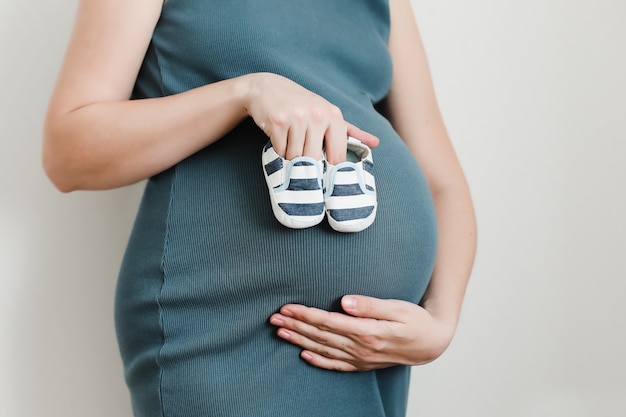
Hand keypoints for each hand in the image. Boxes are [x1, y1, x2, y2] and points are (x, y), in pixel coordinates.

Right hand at [243, 73, 378, 163]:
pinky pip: (280, 150)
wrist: (267, 88)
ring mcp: (297, 117)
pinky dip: (278, 150)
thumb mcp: (328, 114)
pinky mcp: (278, 121)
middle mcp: (318, 115)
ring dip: (290, 157)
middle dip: (306, 163)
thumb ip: (351, 131)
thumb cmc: (302, 105)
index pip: (337, 156)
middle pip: (314, 160)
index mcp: (334, 115)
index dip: (329, 171)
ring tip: (289, 143)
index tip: (324, 179)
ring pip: (295, 157)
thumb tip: (376, 143)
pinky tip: (279, 138)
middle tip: (301, 155)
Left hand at [269, 295, 455, 371]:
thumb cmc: (416, 320)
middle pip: (320, 336)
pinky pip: (336, 364)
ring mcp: (361, 358)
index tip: (287, 308)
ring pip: (324, 349)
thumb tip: (344, 301)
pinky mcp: (363, 363)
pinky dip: (318, 360)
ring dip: (300, 340)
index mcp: (367, 332)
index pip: (328, 322)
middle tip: (274, 318)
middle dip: (296, 326)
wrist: (432, 343)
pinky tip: (304, 355)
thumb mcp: (397, 307)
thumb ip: (370, 305)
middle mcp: (361, 348)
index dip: (305, 315)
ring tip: (281, 332)